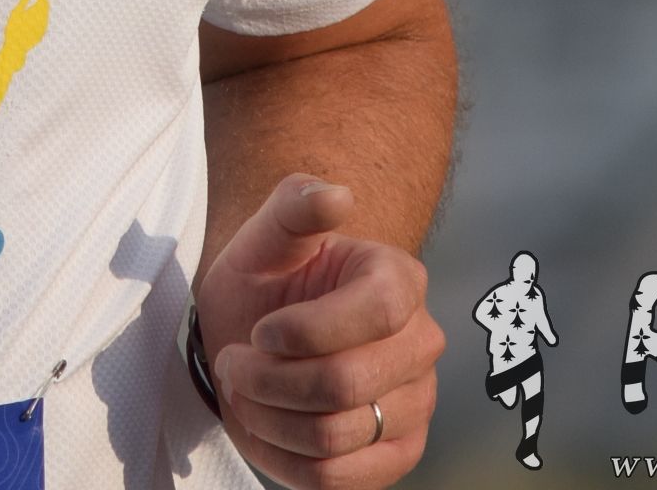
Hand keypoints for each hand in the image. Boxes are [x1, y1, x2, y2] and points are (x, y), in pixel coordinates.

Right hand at [1, 0, 50, 57]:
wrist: (16, 46)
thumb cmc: (14, 27)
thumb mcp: (16, 11)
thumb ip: (24, 0)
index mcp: (38, 12)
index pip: (44, 0)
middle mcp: (43, 20)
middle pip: (45, 8)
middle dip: (41, 3)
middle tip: (35, 0)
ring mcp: (43, 28)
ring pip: (44, 16)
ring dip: (40, 12)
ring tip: (31, 11)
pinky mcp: (41, 34)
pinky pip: (42, 24)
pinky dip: (38, 20)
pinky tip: (31, 22)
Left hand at [196, 174, 444, 488]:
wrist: (260, 337)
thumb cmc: (266, 284)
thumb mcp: (264, 238)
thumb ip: (295, 205)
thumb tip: (337, 195)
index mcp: (399, 280)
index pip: (380, 310)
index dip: (307, 329)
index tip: (261, 331)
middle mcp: (421, 343)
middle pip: (346, 383)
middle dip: (269, 379)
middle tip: (235, 362)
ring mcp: (416, 402)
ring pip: (335, 435)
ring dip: (268, 416)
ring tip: (246, 389)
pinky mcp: (398, 452)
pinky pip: (339, 477)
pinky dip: (284, 457)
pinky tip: (268, 424)